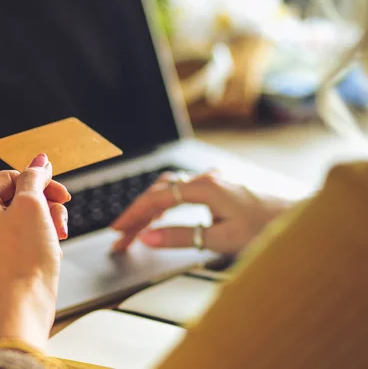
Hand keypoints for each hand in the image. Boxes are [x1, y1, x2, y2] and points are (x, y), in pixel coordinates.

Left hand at [0, 154, 69, 349]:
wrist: (25, 303)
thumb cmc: (24, 258)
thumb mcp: (32, 205)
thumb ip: (35, 178)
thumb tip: (39, 161)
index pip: (10, 177)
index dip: (38, 182)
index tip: (59, 192)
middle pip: (17, 197)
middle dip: (45, 205)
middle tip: (59, 215)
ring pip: (23, 217)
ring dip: (46, 221)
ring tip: (58, 235)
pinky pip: (22, 237)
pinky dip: (40, 238)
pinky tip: (51, 249)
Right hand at [111, 170, 294, 254]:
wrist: (300, 217)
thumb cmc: (267, 227)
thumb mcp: (222, 238)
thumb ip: (181, 237)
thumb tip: (147, 237)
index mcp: (204, 187)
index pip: (157, 199)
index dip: (133, 215)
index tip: (118, 231)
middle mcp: (205, 178)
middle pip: (158, 191)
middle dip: (136, 213)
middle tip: (121, 235)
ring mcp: (212, 180)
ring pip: (168, 189)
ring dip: (149, 207)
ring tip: (134, 228)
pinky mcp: (218, 187)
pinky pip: (181, 190)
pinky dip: (165, 203)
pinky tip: (161, 216)